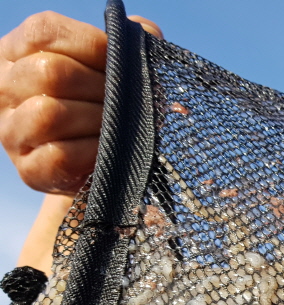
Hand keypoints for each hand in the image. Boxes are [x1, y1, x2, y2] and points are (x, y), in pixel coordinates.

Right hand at [0, 11, 160, 195]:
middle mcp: (5, 88)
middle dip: (100, 87)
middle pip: (49, 73)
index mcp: (19, 52)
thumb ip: (129, 42)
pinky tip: (106, 151)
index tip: (121, 63)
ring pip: (48, 114)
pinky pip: (59, 156)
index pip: (45, 32)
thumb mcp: (114, 68)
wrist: (101, 163)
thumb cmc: (107, 105)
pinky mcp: (28, 170)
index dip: (93, 45)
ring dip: (96, 120)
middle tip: (123, 102)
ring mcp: (11, 130)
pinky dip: (92, 152)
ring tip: (116, 126)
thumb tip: (144, 31)